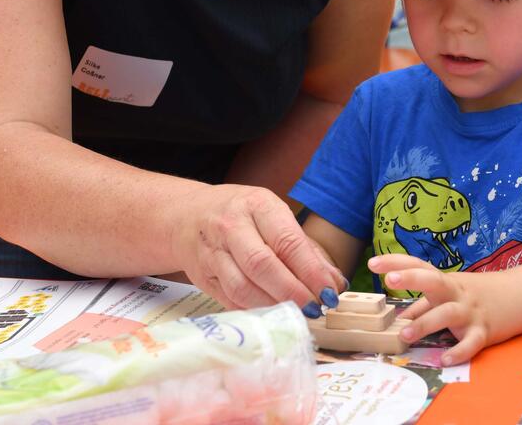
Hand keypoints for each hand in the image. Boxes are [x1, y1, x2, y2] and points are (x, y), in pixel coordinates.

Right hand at [173, 184, 344, 311]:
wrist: (186, 216)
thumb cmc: (241, 216)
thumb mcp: (274, 217)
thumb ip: (305, 249)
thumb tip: (335, 282)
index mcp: (257, 205)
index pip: (287, 241)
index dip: (310, 270)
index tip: (328, 291)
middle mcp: (231, 227)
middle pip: (263, 265)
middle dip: (293, 292)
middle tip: (315, 308)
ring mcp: (213, 253)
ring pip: (243, 287)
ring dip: (274, 306)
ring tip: (297, 315)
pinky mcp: (202, 277)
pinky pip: (230, 300)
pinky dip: (255, 312)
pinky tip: (274, 315)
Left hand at [368, 254, 496, 364]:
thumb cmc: (480, 294)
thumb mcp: (452, 293)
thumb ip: (425, 304)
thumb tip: (401, 317)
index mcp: (446, 283)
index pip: (419, 266)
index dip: (396, 262)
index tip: (373, 263)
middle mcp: (456, 293)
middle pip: (433, 281)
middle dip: (411, 278)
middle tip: (389, 281)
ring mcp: (471, 312)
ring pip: (448, 314)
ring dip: (425, 323)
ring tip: (405, 335)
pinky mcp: (485, 332)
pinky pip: (471, 342)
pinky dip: (459, 352)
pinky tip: (445, 360)